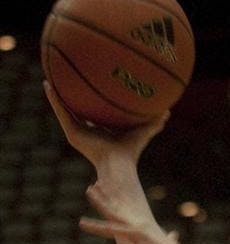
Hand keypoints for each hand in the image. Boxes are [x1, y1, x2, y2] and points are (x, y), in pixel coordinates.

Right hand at [43, 80, 169, 170]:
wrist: (118, 163)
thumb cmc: (131, 151)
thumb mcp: (143, 131)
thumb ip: (154, 123)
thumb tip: (168, 112)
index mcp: (100, 132)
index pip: (92, 115)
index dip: (89, 104)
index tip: (87, 90)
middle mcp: (86, 132)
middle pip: (76, 111)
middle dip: (71, 98)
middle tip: (65, 81)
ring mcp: (77, 133)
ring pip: (63, 110)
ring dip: (56, 96)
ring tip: (48, 79)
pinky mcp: (71, 133)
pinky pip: (60, 112)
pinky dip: (53, 99)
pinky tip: (47, 85)